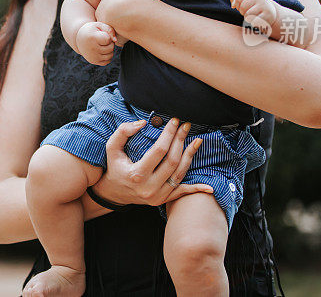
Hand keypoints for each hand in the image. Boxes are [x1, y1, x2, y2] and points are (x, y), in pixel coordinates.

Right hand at [75, 21, 116, 65]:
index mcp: (92, 38)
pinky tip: (102, 50)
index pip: (108, 39)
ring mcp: (93, 57)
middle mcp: (92, 49)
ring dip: (109, 50)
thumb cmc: (91, 30)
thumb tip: (115, 40)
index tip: (102, 34)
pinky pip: (107, 61)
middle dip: (110, 43)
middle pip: (111, 48)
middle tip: (103, 39)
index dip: (108, 36)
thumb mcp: (99, 25)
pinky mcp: (94, 62)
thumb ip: (109, 29)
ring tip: (103, 44)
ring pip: (110, 55)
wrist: (78, 38)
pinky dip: (107, 56)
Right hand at [90, 118, 213, 206]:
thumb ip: (123, 132)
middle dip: (181, 141)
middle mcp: (148, 187)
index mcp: (136, 174)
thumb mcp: (111, 148)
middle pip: (172, 161)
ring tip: (197, 140)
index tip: (174, 121)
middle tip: (186, 126)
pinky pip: (182, 193)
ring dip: (190, 156)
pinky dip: (196, 189)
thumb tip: (143, 123)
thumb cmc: (114, 166)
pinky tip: (209, 187)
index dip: (169, 134)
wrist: (114, 192)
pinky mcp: (162, 200)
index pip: (159, 151)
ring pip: (179, 174)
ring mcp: (157, 196)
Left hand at [231, 0, 276, 35]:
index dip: (238, 6)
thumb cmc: (254, 6)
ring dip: (248, 18)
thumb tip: (232, 5)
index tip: (244, 7)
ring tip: (254, 16)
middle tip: (250, 12)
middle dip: (243, 12)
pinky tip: (258, 21)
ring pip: (247, 15)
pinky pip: (254, 22)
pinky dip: (253, 24)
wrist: (271, 13)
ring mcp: (264, 5)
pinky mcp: (268, 15)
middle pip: (242, 7)